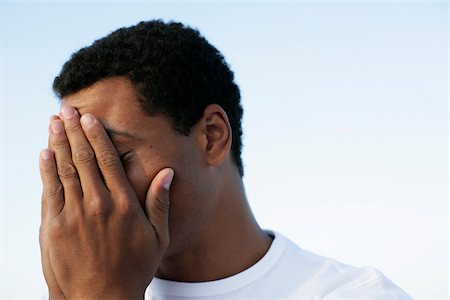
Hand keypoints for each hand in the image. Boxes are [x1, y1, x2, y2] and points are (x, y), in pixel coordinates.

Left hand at [39, 106, 173, 298]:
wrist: (101, 299)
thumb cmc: (134, 269)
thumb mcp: (158, 238)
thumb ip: (161, 203)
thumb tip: (167, 173)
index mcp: (124, 204)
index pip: (107, 160)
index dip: (97, 136)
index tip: (89, 118)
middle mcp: (98, 204)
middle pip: (83, 159)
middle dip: (74, 131)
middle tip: (66, 110)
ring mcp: (74, 214)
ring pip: (64, 170)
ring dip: (58, 144)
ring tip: (54, 123)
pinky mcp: (54, 227)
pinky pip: (50, 191)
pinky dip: (46, 170)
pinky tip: (45, 154)